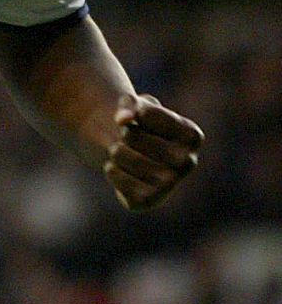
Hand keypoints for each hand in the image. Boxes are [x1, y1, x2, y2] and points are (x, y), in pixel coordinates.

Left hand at [103, 94, 203, 210]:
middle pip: (134, 137)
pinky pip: (119, 180)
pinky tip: (117, 168)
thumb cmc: (140, 125)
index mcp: (193, 136)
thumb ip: (129, 103)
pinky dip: (111, 170)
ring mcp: (171, 183)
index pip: (147, 113)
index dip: (135, 112)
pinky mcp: (149, 200)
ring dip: (115, 152)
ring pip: (125, 158)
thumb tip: (123, 119)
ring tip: (120, 151)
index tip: (141, 118)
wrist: (131, 153)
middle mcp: (188, 161)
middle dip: (124, 134)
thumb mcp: (136, 105)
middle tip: (129, 138)